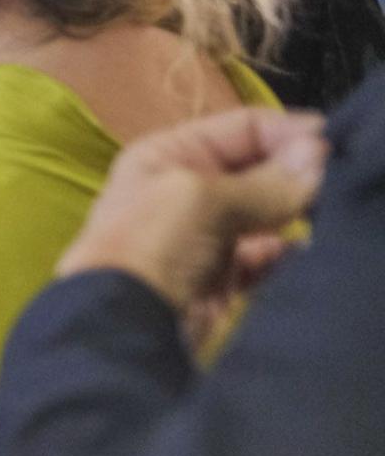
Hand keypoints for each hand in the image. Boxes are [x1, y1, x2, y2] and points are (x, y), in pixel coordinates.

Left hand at [57, 108, 326, 318]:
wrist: (122, 328)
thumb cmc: (149, 246)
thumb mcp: (201, 199)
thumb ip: (264, 182)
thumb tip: (318, 156)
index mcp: (167, 156)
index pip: (241, 127)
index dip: (287, 133)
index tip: (331, 147)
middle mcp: (184, 191)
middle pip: (257, 169)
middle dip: (296, 174)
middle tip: (333, 184)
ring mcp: (202, 237)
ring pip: (264, 214)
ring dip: (295, 213)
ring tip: (322, 216)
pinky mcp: (217, 280)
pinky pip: (263, 259)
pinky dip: (285, 255)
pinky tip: (303, 253)